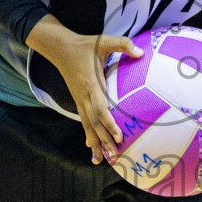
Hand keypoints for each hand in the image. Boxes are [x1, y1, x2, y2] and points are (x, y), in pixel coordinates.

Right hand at [27, 17, 143, 163]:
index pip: (100, 108)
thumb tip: (142, 53)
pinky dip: (88, 135)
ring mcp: (79, 100)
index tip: (119, 136)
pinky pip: (84, 121)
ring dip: (94, 143)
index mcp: (91, 84)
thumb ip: (123, 45)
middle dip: (104, 141)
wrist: (60, 48)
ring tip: (99, 161)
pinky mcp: (78, 101)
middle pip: (94, 123)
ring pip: (87, 126)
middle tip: (115, 156)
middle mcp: (83, 96)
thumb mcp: (104, 41)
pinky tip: (91, 147)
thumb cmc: (85, 45)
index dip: (109, 123)